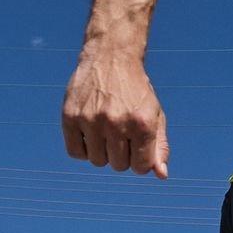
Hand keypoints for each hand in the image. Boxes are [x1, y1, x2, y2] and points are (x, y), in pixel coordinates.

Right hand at [62, 48, 170, 178]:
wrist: (110, 57)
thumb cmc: (135, 90)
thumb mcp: (154, 114)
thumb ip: (160, 146)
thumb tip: (161, 175)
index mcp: (142, 123)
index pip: (141, 167)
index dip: (140, 160)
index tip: (138, 146)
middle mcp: (116, 123)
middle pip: (119, 166)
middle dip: (122, 154)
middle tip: (121, 132)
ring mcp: (91, 120)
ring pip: (97, 161)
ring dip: (102, 151)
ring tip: (105, 130)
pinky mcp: (70, 116)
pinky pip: (75, 152)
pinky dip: (83, 148)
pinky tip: (89, 131)